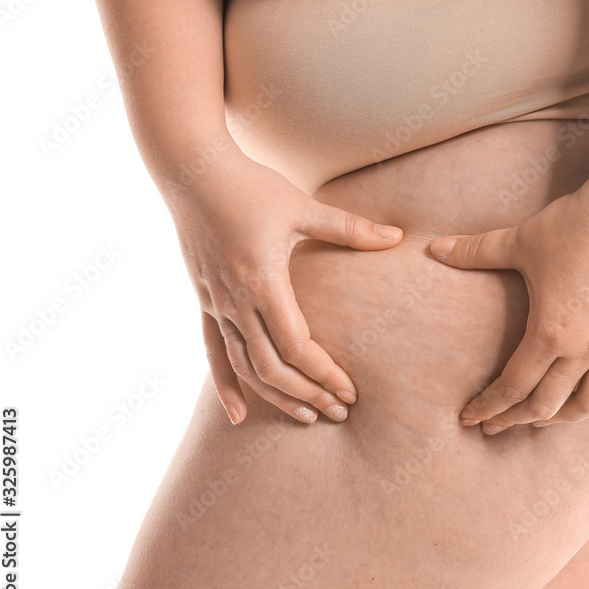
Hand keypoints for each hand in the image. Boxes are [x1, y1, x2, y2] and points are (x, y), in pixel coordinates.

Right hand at [164, 147, 403, 424]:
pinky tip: (237, 415)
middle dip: (308, 394)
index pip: (297, 346)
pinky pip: (213, 353)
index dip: (325, 374)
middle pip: (272, 367)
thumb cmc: (250, 187)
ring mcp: (216, 304)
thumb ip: (350, 228)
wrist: (192, 171)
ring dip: (275, 396)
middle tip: (338, 413)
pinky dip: (226, 386)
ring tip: (305, 416)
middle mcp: (236, 301)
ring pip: (244, 367)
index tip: (350, 391)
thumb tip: (397, 236)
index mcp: (264, 281)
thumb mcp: (303, 206)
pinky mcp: (205, 302)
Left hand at [429, 179, 588, 433]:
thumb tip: (432, 247)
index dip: (489, 407)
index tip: (470, 419)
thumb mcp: (519, 240)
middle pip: (547, 404)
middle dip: (517, 418)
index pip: (512, 386)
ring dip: (565, 417)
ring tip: (545, 420)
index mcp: (549, 334)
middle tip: (496, 425)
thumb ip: (474, 251)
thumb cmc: (573, 223)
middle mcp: (584, 349)